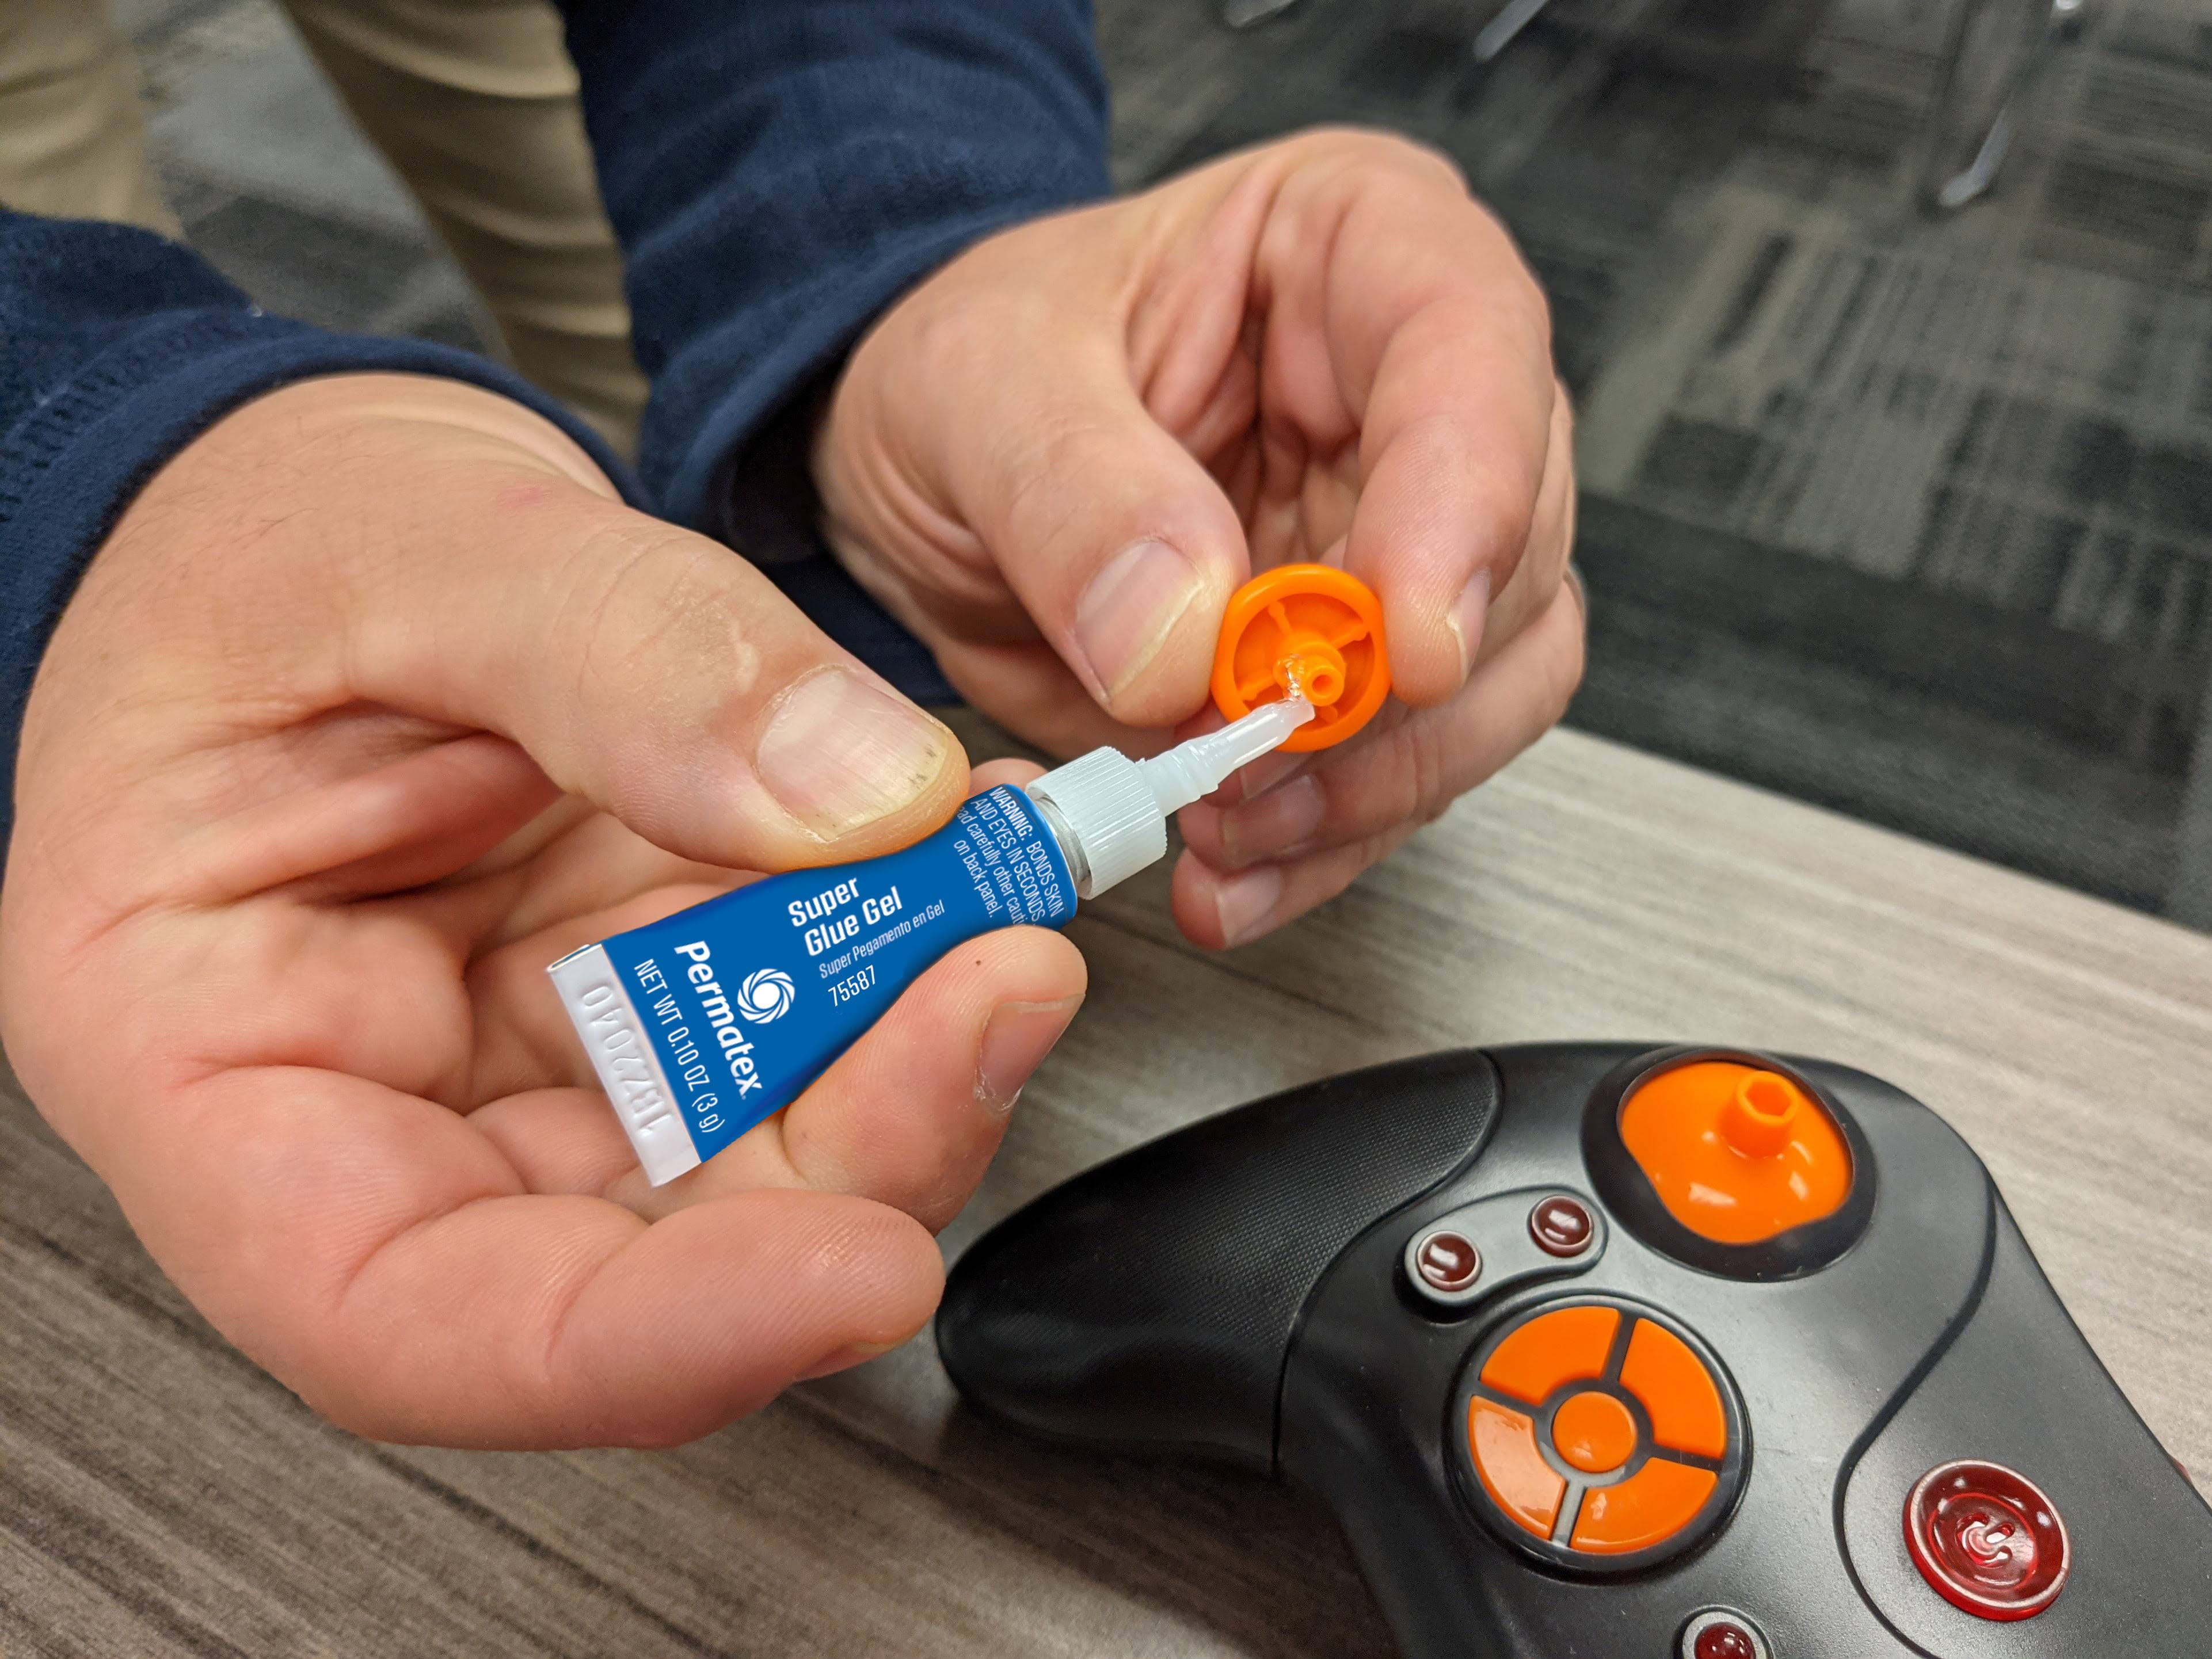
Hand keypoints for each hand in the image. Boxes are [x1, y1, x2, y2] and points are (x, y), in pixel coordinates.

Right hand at [0, 374, 1084, 1446]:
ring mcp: (536, 1058)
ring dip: (906, 1050)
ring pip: (752, 1155)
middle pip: (636, 1253)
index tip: (860, 1267)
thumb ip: (619, 658)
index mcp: (212, 1061)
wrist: (293, 504)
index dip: (651, 1338)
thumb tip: (857, 797)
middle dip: (853, 1154)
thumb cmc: (255, 553)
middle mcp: (388, 1107)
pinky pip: (803, 1028)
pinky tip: (966, 855)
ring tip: (994, 881)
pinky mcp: (650, 993)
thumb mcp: (405, 546)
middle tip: (999, 984)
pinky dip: (906, 962)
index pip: (404, 1314)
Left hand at [815, 127, 1583, 946]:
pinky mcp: (1360, 673)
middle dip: (1393, 690)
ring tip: (1225, 823)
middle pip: (1515, 545)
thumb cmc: (973, 372)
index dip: (1468, 503)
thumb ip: (1073, 494)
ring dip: (1369, 788)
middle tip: (1257, 760)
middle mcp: (1411, 398)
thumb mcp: (974, 390)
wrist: (929, 480)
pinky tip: (1231, 870)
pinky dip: (1322, 844)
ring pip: (1490, 685)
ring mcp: (1402, 543)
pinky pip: (1399, 777)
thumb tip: (1184, 635)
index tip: (1406, 646)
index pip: (1473, 346)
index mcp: (1352, 250)